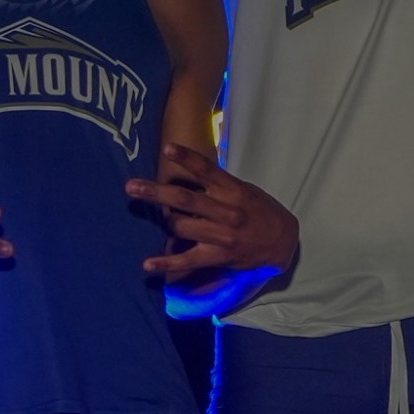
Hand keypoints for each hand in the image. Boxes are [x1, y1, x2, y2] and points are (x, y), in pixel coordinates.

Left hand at [126, 144, 298, 281]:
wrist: (283, 241)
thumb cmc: (259, 210)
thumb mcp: (244, 190)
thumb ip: (217, 185)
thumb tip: (185, 175)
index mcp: (233, 191)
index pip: (208, 171)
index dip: (188, 159)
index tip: (168, 148)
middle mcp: (227, 212)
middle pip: (185, 201)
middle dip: (156, 193)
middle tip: (131, 186)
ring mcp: (222, 236)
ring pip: (182, 228)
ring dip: (164, 223)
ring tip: (154, 217)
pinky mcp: (219, 257)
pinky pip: (188, 261)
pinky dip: (166, 263)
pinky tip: (147, 265)